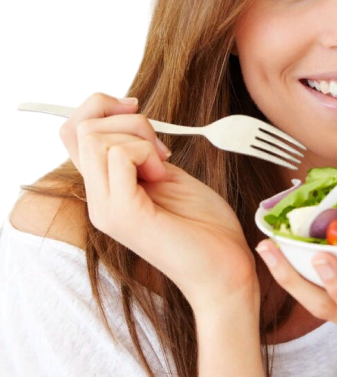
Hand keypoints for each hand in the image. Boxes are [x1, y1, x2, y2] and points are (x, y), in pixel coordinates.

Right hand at [58, 92, 258, 315]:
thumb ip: (140, 151)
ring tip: (162, 164)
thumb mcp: (166, 174)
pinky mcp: (124, 214)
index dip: (99, 107)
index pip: (71, 132)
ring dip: (138, 136)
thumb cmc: (204, 225)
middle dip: (126, 119)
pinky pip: (119, 155)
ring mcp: (106, 208)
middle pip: (79, 127)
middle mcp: (97, 200)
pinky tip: (163, 175)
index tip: (136, 110)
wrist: (225, 269)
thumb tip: (127, 114)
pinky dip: (146, 152)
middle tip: (159, 147)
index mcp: (105, 189)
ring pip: (94, 137)